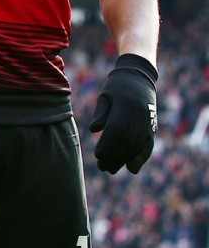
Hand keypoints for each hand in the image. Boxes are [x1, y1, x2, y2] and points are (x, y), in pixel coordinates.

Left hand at [89, 54, 157, 173]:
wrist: (140, 78)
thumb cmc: (117, 87)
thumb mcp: (106, 95)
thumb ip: (101, 113)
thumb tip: (94, 130)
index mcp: (126, 107)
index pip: (117, 129)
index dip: (108, 144)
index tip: (98, 156)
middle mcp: (140, 117)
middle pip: (127, 141)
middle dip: (114, 156)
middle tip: (102, 167)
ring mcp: (148, 123)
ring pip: (137, 146)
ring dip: (124, 160)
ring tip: (111, 169)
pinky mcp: (152, 128)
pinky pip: (148, 146)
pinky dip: (141, 158)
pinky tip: (131, 168)